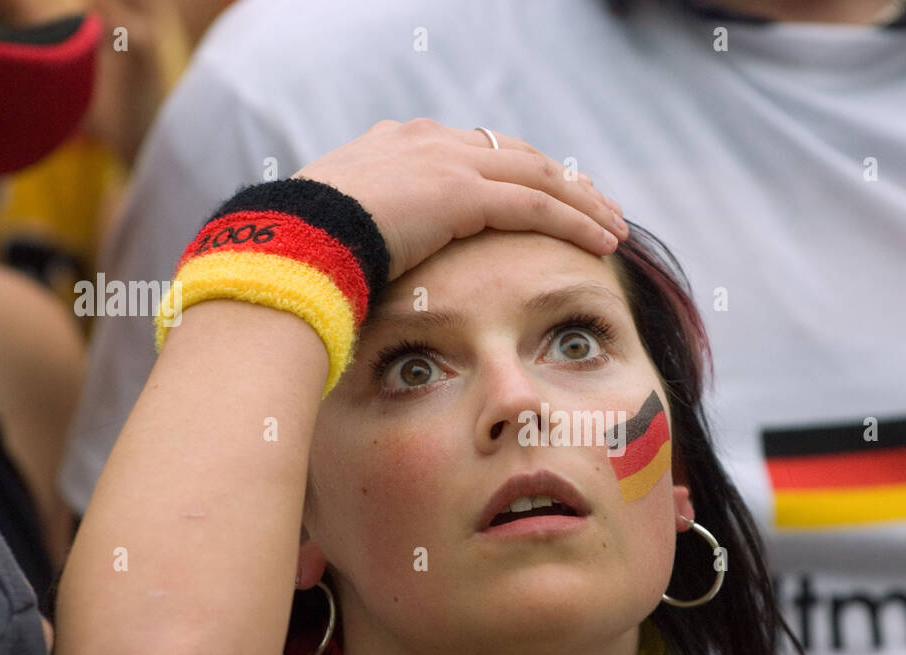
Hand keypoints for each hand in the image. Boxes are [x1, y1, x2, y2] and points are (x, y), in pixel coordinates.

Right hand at [292, 119, 627, 283]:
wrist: (290, 239)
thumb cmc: (303, 247)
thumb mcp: (339, 229)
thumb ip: (368, 229)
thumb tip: (368, 261)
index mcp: (399, 145)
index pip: (477, 152)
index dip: (518, 172)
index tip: (546, 191)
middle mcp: (429, 142)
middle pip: (517, 155)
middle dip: (563, 181)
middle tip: (598, 204)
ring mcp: (448, 162)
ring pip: (538, 176)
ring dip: (582, 202)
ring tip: (615, 227)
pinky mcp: (464, 192)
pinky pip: (537, 205)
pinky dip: (575, 221)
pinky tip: (604, 242)